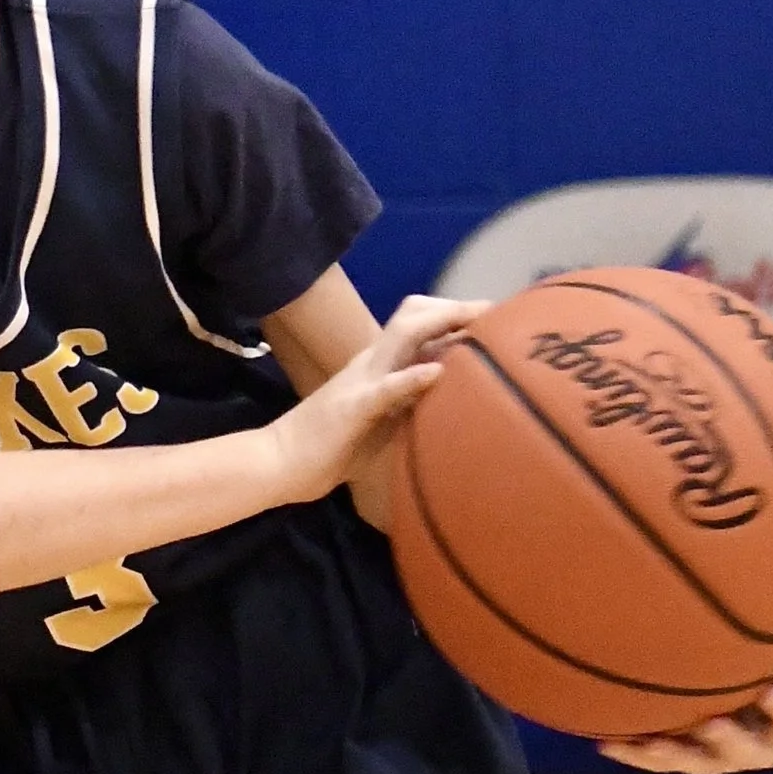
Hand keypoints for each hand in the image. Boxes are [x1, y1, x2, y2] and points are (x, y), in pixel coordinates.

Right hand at [269, 293, 484, 502]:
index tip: (491, 319)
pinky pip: (386, 387)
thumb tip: (445, 402)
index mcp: (376, 367)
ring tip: (477, 322)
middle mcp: (370, 363)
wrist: (278, 465)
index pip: (416, 325)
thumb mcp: (378, 424)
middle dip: (454, 308)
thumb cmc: (327, 450)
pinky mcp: (353, 407)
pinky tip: (436, 372)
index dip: (452, 315)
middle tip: (494, 314)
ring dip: (441, 324)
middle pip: (413, 315)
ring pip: (403, 336)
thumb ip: (406, 407)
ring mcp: (361, 381)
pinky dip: (412, 377)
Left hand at [598, 624, 772, 773]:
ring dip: (677, 757)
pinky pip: (654, 755)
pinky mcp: (672, 746)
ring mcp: (710, 747)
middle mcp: (751, 737)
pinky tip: (606, 741)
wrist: (706, 649)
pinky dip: (633, 750)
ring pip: (698, 764)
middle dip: (731, 744)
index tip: (772, 691)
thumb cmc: (759, 636)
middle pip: (749, 754)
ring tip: (654, 743)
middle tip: (711, 724)